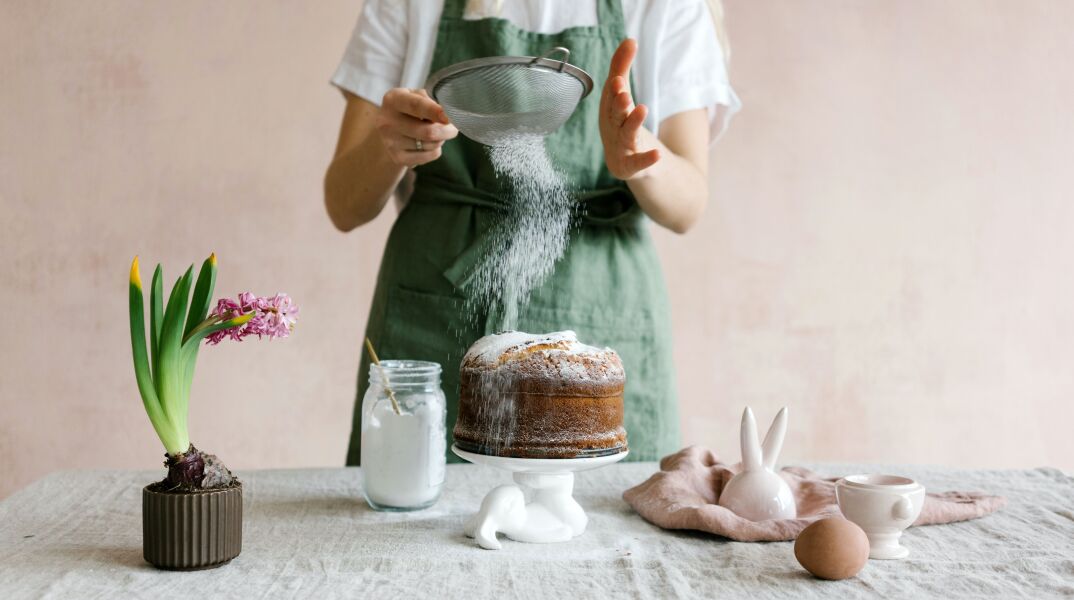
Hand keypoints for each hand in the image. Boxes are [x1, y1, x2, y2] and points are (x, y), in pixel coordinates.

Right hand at [376, 88, 458, 166]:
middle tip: (453, 127)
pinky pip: (430, 155)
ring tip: (434, 132)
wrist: (390, 129)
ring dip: (441, 139)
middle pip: (428, 132)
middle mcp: (387, 121)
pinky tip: (427, 143)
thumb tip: (447, 115)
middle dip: (448, 130)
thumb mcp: (415, 95)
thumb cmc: (408, 108)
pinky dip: (435, 150)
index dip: (434, 112)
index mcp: (393, 99)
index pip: (416, 106)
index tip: (448, 118)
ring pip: (431, 144)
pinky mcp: (397, 157)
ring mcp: (391, 142)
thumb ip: (430, 100)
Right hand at [599, 39, 659, 179]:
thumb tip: (630, 40)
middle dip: (619, 104)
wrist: (626, 164)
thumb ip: (622, 68)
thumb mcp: (621, 97)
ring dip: (632, 123)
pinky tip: (657, 155)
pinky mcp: (631, 167)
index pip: (610, 98)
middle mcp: (612, 130)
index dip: (614, 89)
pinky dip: (646, 159)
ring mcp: (620, 149)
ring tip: (642, 109)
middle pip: (615, 116)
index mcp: (608, 112)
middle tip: (624, 92)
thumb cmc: (620, 124)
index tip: (618, 78)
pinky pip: (638, 163)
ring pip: (627, 135)